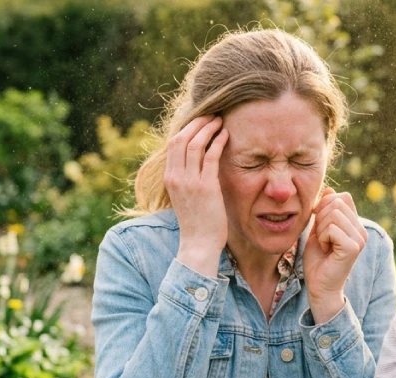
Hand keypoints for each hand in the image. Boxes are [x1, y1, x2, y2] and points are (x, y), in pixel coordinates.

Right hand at [165, 115, 229, 276]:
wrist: (198, 244)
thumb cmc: (196, 222)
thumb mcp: (185, 196)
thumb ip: (188, 178)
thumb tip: (197, 162)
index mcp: (169, 178)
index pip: (173, 144)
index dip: (187, 128)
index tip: (200, 121)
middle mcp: (176, 177)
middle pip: (181, 138)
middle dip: (197, 123)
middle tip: (211, 114)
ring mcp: (189, 181)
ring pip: (195, 143)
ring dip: (208, 128)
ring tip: (220, 120)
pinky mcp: (206, 187)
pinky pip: (210, 156)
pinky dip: (218, 142)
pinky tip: (226, 136)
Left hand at [303, 188, 367, 322]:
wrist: (319, 286)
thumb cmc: (318, 260)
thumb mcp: (319, 229)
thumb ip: (324, 211)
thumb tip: (330, 189)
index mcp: (356, 225)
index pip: (342, 197)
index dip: (324, 205)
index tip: (318, 223)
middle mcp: (362, 230)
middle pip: (336, 203)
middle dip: (320, 218)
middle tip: (322, 238)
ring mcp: (359, 239)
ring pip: (333, 214)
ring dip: (320, 229)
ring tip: (325, 244)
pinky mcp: (353, 247)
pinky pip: (332, 228)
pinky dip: (322, 237)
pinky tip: (326, 250)